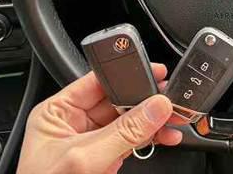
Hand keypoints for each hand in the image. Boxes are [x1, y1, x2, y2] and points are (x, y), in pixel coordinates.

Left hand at [16, 63, 181, 173]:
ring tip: (174, 120)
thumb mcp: (87, 158)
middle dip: (146, 101)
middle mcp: (73, 123)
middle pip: (118, 100)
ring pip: (128, 121)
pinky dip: (150, 138)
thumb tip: (155, 107)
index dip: (127, 75)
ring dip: (153, 121)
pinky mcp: (102, 160)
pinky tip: (165, 136)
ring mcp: (89, 143)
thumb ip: (124, 131)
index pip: (98, 82)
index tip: (156, 73)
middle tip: (171, 100)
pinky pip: (131, 141)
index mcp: (57, 112)